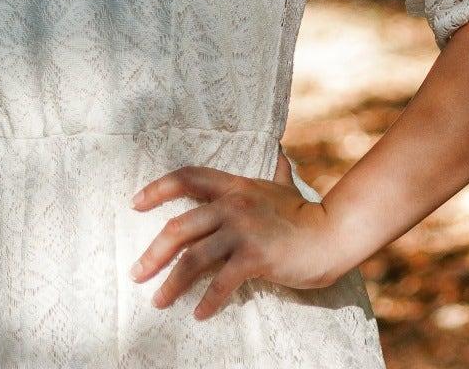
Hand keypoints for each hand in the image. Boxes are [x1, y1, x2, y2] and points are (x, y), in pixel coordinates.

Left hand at [130, 158, 340, 319]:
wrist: (332, 233)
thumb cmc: (306, 214)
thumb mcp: (284, 187)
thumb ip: (276, 173)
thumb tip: (279, 155)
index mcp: (234, 186)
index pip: (187, 178)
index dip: (158, 188)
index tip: (135, 203)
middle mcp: (233, 205)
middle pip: (179, 226)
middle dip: (153, 253)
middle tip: (137, 272)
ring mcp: (243, 231)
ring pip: (193, 258)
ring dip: (171, 283)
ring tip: (158, 300)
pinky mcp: (255, 257)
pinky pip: (221, 283)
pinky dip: (207, 301)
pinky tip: (199, 314)